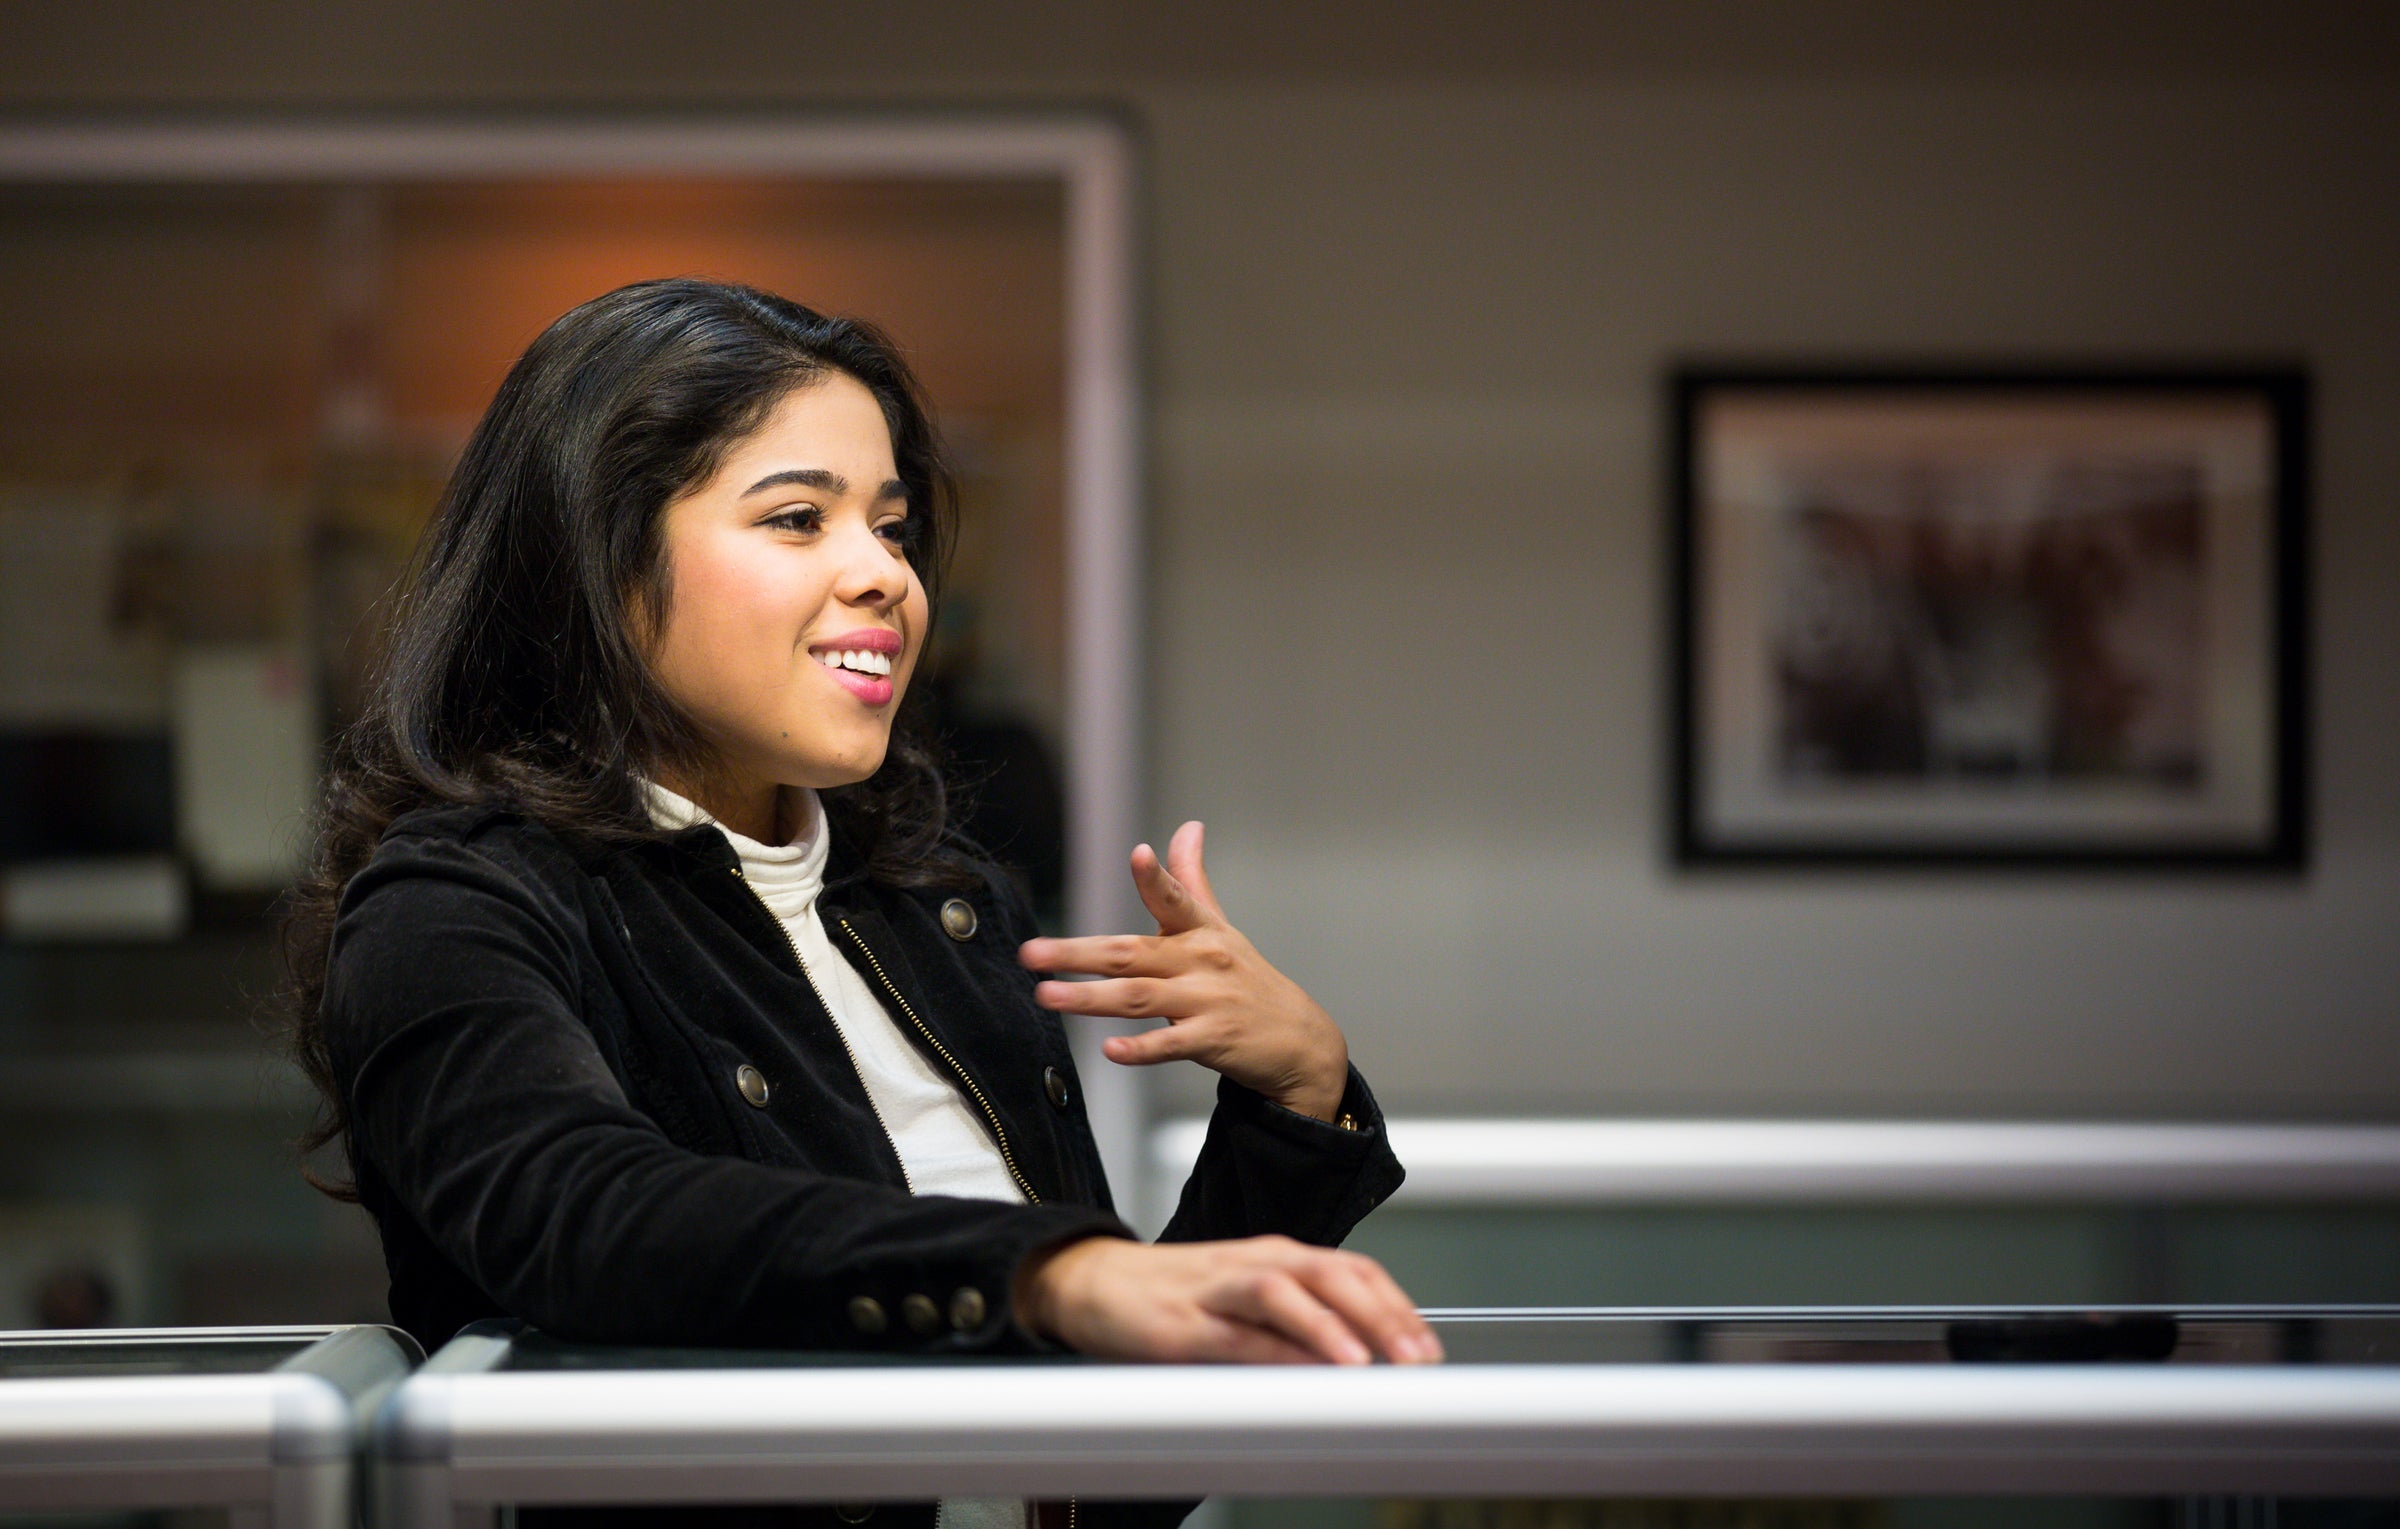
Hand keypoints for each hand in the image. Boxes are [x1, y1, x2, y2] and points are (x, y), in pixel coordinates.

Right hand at [1014, 1234, 1441, 1364]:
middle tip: (1419, 1359)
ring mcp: (1218, 1290)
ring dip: (1329, 1326)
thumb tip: (1363, 1365)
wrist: (1092, 1281)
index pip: (1354, 1271)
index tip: (1429, 1347)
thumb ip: (1299, 1329)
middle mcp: (1256, 1264)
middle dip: (1382, 1317)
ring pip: (1285, 1292)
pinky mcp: (1181, 1323)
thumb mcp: (1249, 1307)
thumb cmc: (1177, 1297)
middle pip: (1332, 1274)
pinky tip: (1297, 1371)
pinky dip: (1270, 1351)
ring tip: (1363, 1363)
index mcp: (1279, 1258)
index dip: (1396, 1307)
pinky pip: (1234, 1334)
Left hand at [1019, 821, 1349, 1120]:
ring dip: (1090, 998)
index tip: (1139, 856)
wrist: (1300, 1041)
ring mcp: (1207, 1002)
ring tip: (1047, 995)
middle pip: (1131, 954)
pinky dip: (1140, 1049)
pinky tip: (1110, 1050)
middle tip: (1033, 953)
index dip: (1156, 877)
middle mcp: (1202, 961)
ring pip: (1139, 997)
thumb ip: (1191, 879)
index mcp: (1201, 930)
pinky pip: (1170, 1045)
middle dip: (1078, 953)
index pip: (1175, 898)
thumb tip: (1187, 827)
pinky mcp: (1213, 1041)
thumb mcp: (1221, 926)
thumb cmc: (1247, 979)